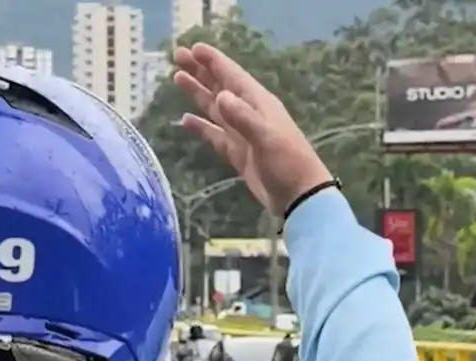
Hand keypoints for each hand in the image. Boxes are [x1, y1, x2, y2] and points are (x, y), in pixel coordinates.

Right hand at [172, 43, 333, 216]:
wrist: (298, 196)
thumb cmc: (288, 163)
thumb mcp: (267, 137)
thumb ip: (243, 117)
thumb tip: (220, 96)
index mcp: (259, 104)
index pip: (232, 76)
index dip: (214, 62)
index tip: (194, 48)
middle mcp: (249, 114)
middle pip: (220, 87)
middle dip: (200, 71)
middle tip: (177, 56)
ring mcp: (242, 134)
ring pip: (215, 108)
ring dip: (198, 93)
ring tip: (178, 78)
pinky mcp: (237, 153)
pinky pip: (215, 135)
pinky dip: (201, 127)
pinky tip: (186, 120)